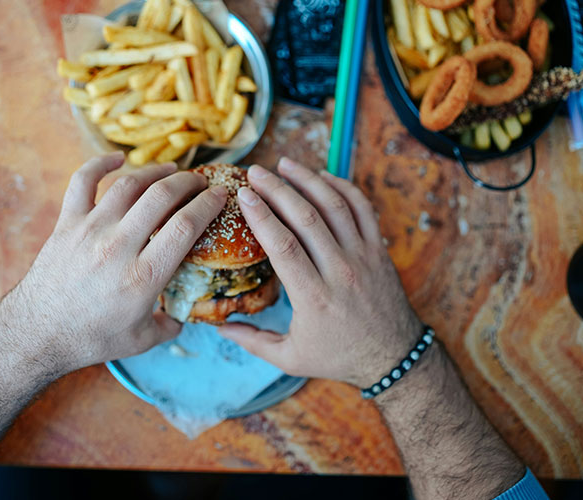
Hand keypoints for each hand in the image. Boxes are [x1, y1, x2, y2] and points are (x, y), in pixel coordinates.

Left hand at [11, 152, 226, 372]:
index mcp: (144, 276)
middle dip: (189, 182)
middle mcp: (119, 246)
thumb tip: (184, 314)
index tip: (220, 196)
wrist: (38, 334)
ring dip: (156, 172)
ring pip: (129, 184)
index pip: (185, 226)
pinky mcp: (67, 224)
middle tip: (201, 182)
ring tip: (172, 171)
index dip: (208, 204)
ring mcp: (90, 230)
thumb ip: (169, 324)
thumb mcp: (142, 340)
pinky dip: (100, 164)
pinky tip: (117, 158)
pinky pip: (83, 181)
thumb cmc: (92, 339)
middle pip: (162, 196)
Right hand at [218, 159, 421, 387]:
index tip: (243, 195)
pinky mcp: (379, 250)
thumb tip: (218, 327)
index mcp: (313, 298)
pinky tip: (322, 177)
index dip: (261, 216)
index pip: (283, 246)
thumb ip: (253, 342)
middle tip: (256, 171)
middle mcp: (339, 272)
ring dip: (309, 180)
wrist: (394, 357)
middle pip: (307, 218)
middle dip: (278, 189)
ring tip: (285, 164)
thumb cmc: (339, 357)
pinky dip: (343, 188)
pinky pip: (363, 209)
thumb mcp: (291, 358)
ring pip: (336, 206)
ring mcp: (363, 257)